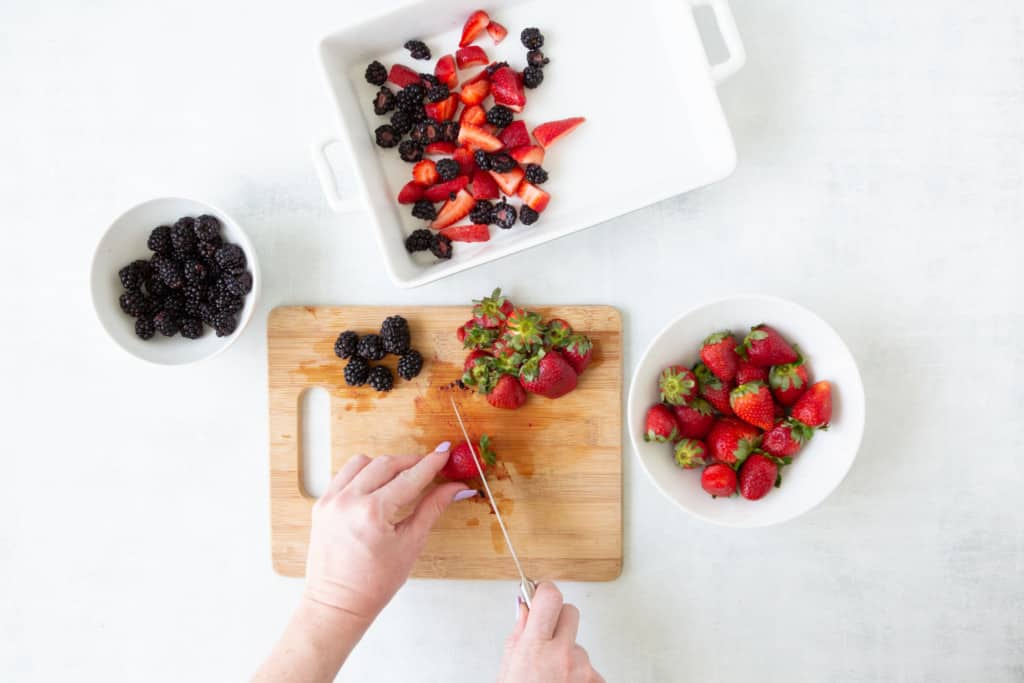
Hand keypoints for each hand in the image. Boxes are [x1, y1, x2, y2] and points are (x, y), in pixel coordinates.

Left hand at [304, 442, 471, 620]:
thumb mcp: (411, 543)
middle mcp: (348, 501)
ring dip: (385, 464)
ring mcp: (330, 501)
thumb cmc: (374, 583)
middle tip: (429, 466)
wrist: (337, 603)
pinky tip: (377, 485)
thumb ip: (433, 508)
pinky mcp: (321, 504)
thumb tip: (457, 488)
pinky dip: (363, 474)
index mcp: (373, 513)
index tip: (444, 452)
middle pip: (386, 464)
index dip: (431, 464)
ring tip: (402, 477)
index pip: (410, 478)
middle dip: (411, 462)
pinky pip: (344, 475)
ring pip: (362, 463)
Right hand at [498, 582, 604, 682]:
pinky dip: (580, 677)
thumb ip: (520, 633)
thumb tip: (525, 608)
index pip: (550, 597)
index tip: (541, 594)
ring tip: (553, 678)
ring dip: (568, 656)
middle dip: (559, 620)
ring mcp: (583, 671)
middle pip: (570, 612)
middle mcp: (563, 655)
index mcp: (534, 647)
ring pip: (579, 645)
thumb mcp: (509, 666)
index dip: (545, 592)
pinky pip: (590, 669)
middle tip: (547, 636)